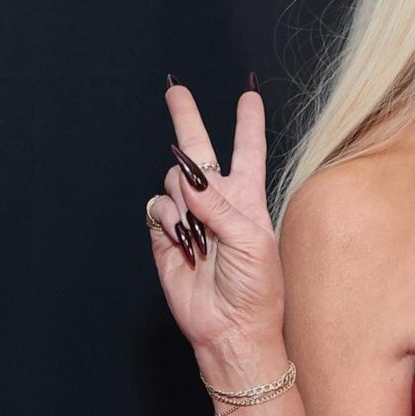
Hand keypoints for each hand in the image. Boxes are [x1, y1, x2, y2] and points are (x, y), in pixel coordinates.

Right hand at [149, 72, 284, 351]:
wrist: (231, 327)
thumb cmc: (256, 287)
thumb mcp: (252, 241)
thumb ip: (221, 207)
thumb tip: (190, 180)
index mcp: (247, 198)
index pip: (248, 150)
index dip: (248, 122)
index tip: (250, 94)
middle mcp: (217, 202)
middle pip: (199, 150)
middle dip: (186, 118)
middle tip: (175, 89)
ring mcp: (190, 217)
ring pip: (174, 181)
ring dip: (185, 198)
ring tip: (202, 235)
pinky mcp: (166, 236)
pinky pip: (158, 208)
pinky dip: (169, 219)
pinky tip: (184, 240)